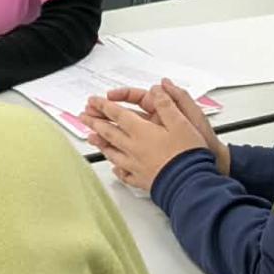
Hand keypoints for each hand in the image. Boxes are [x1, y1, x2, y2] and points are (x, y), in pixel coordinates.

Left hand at [82, 84, 217, 190]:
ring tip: (91, 138)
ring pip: (112, 152)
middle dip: (95, 122)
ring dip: (100, 143)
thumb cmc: (187, 154)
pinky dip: (117, 169)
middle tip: (83, 116)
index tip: (93, 101)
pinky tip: (115, 168)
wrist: (190, 183)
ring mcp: (135, 165)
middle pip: (109, 132)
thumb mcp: (181, 122)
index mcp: (142, 132)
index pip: (117, 115)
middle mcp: (134, 148)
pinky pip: (124, 174)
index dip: (104, 106)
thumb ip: (166, 105)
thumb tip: (156, 90)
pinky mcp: (141, 180)